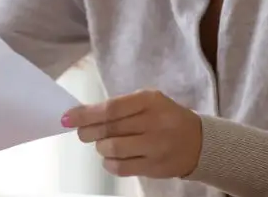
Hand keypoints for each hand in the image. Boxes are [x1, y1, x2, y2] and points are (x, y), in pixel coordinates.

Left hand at [62, 89, 202, 178]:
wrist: (199, 142)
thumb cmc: (165, 117)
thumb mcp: (148, 102)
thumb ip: (120, 106)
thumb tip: (83, 115)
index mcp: (149, 100)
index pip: (110, 108)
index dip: (85, 114)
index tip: (68, 117)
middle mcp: (153, 122)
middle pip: (108, 129)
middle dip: (87, 131)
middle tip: (83, 132)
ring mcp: (155, 146)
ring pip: (111, 149)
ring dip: (100, 147)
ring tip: (103, 144)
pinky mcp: (154, 167)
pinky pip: (120, 168)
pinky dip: (109, 163)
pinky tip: (113, 157)